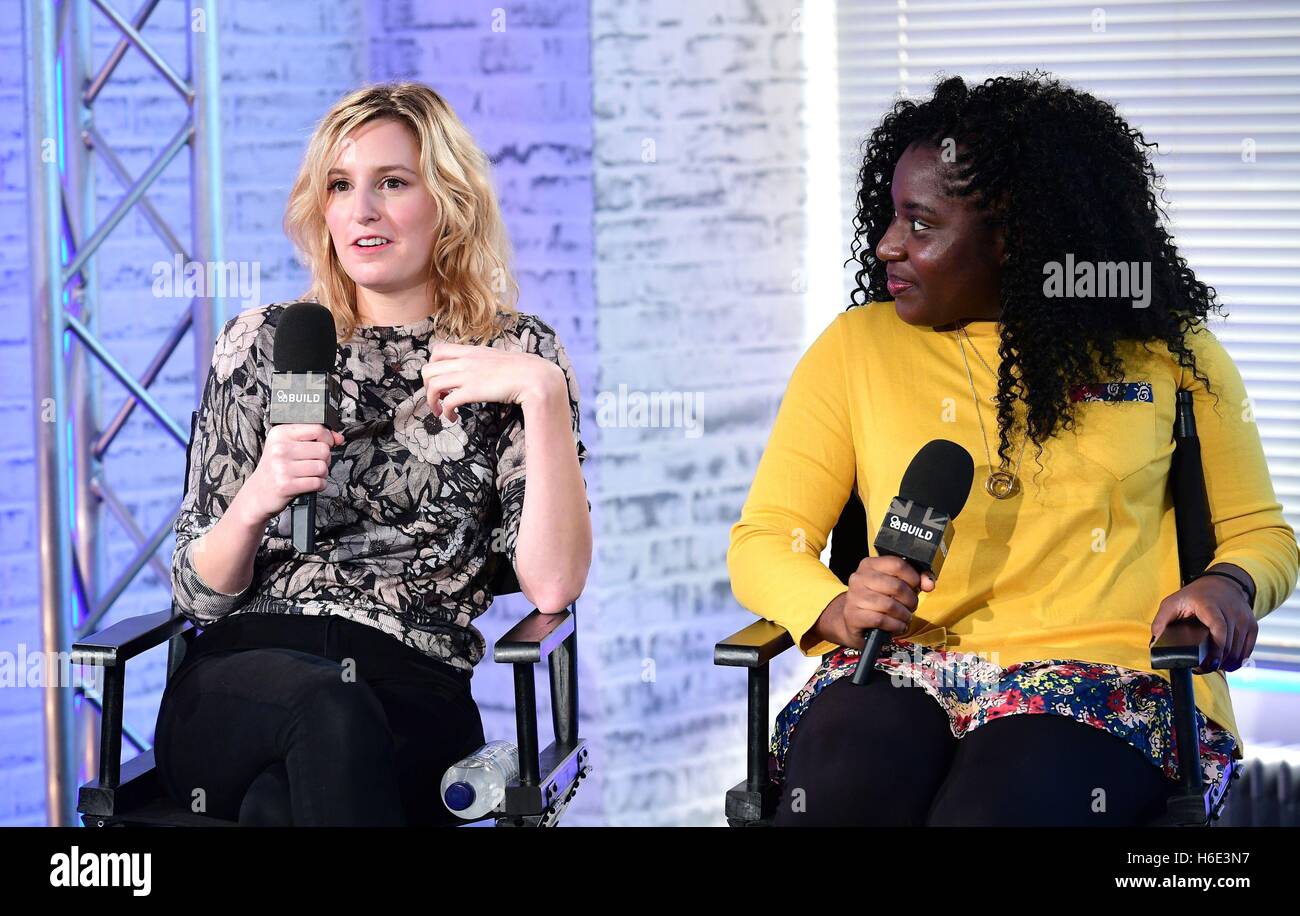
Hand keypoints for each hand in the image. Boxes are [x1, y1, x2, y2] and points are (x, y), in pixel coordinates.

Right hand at [238, 423, 341, 525]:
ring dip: (322, 474)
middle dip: (325, 459)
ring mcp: (282, 467)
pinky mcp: (286, 485)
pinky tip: (309, 484)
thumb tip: (338, 437)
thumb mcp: (288, 446)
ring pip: (322, 467)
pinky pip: (318, 482)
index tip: (325, 444)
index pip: (317, 428)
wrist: (257, 494)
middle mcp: (279, 448)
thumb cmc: (275, 469)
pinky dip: (319, 485)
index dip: (327, 438)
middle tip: (314, 463)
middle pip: (323, 449)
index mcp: (280, 434)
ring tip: (311, 475)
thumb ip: (314, 438)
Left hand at [420, 342, 564, 422]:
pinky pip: (447, 401)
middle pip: (428, 369)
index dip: (433, 366)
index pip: (438, 350)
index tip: (441, 380)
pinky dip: (445, 411)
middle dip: (426, 387)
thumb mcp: (499, 358)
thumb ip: (485, 362)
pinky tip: (453, 418)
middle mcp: (466, 361)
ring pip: (433, 385)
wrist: (536, 377)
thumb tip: (482, 371)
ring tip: (440, 412)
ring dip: (432, 402)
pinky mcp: (472, 391)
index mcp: (472, 351)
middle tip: (436, 399)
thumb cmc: (523, 371)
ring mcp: (468, 375)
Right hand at [813, 555, 935, 649]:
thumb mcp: (895, 586)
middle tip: (911, 606)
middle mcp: (859, 578)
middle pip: (896, 586)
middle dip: (910, 600)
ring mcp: (854, 597)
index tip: (917, 586)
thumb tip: (929, 583)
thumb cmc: (878, 601)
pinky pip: (882, 620)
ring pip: (890, 605)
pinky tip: (897, 626)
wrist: (853, 620)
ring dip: (904, 615)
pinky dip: (895, 625)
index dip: (913, 577)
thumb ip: (915, 580)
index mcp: (869, 565)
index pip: (897, 564)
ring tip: (905, 617)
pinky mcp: (852, 615)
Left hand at [1150, 574, 1256, 673]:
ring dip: (1226, 663)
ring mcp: (1244, 619)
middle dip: (1216, 662)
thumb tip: (1154, 642)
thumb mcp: (1173, 602)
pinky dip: (1237, 660)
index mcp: (1210, 606)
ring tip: (1210, 666)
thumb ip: (1161, 621)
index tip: (1210, 663)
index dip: (1217, 648)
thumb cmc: (1195, 596)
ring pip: (1239, 650)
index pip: (1219, 628)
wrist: (1223, 584)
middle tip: (1201, 669)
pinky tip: (1225, 663)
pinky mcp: (1252, 626)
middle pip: (1229, 645)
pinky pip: (1248, 650)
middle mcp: (1231, 611)